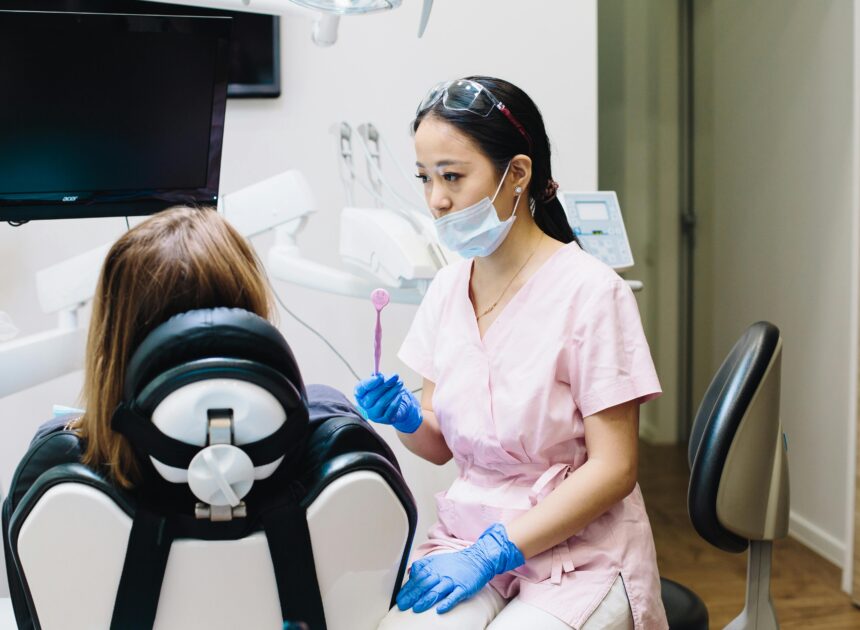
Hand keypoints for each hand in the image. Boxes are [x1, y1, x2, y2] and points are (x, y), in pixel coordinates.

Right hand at [354, 373, 422, 433]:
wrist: (398, 404)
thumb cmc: (387, 391)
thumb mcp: (382, 382)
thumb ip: (378, 378)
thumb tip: (377, 374)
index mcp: (361, 395)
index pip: (359, 389)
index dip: (369, 383)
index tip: (380, 376)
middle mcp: (364, 406)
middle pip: (371, 396)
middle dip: (385, 385)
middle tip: (395, 376)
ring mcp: (374, 415)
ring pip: (381, 403)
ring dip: (392, 392)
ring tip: (400, 384)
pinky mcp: (384, 420)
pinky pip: (390, 411)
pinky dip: (395, 402)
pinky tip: (400, 395)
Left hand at [396, 523, 524, 613]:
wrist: (478, 559)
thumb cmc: (456, 563)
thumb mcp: (437, 561)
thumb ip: (423, 567)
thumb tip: (410, 575)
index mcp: (434, 567)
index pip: (417, 578)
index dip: (408, 588)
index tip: (400, 597)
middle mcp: (442, 574)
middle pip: (425, 584)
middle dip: (412, 595)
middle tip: (403, 605)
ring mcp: (453, 581)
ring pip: (438, 590)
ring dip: (426, 599)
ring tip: (417, 608)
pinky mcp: (464, 588)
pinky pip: (455, 596)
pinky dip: (447, 602)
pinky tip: (440, 609)